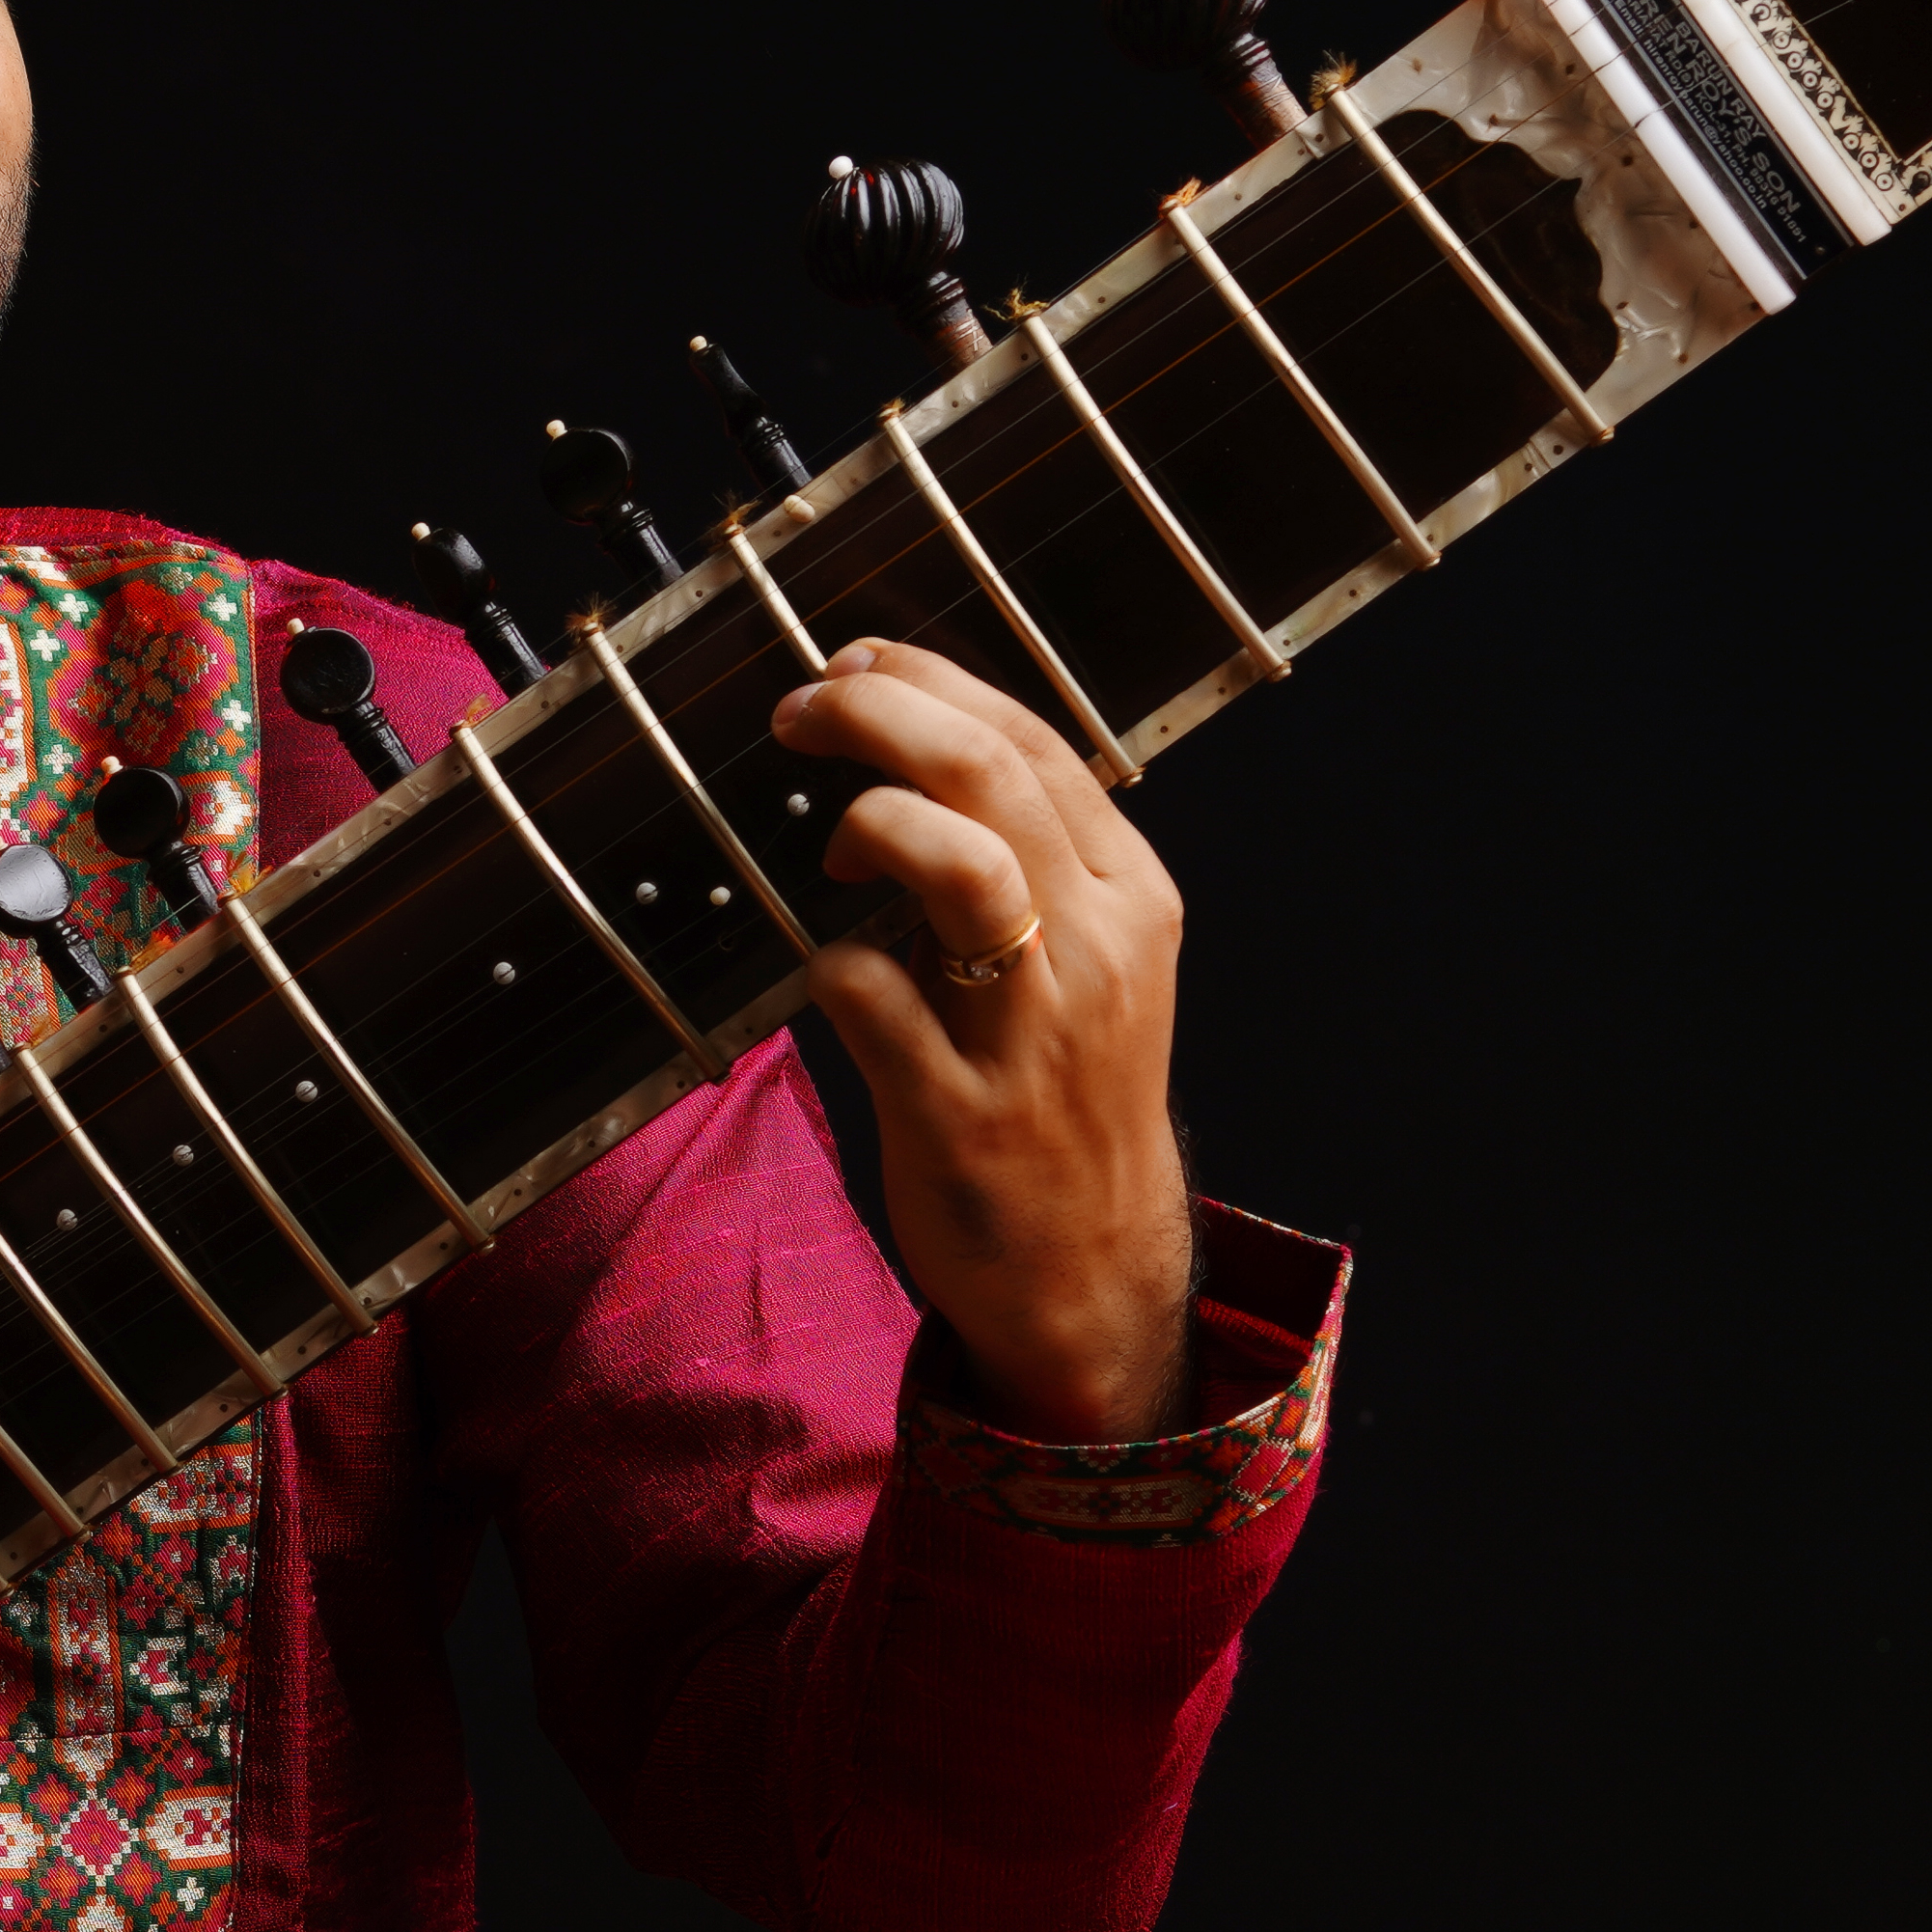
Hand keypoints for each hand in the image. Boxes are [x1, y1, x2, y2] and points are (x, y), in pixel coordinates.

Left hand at [763, 639, 1195, 1442]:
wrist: (1089, 1265)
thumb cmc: (1063, 1096)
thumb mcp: (1086, 962)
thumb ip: (1023, 863)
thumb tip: (907, 754)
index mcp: (1131, 895)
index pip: (1034, 741)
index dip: (929, 683)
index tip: (852, 666)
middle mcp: (1097, 948)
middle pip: (990, 774)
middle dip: (878, 715)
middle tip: (799, 712)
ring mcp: (1033, 1031)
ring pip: (962, 864)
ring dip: (871, 822)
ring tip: (830, 850)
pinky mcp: (962, 1111)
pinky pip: (871, 996)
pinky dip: (830, 967)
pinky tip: (829, 978)